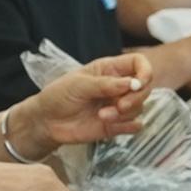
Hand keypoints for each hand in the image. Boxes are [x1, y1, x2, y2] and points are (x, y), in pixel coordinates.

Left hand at [5, 54, 150, 156]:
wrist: (46, 122)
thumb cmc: (58, 96)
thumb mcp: (79, 84)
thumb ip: (106, 84)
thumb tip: (133, 83)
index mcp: (110, 69)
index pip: (139, 63)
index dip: (145, 72)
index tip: (138, 83)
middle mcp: (118, 86)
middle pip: (144, 88)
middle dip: (136, 97)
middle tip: (120, 106)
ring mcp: (118, 106)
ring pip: (139, 107)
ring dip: (125, 113)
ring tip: (102, 116)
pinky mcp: (116, 125)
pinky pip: (135, 125)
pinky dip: (129, 126)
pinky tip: (113, 125)